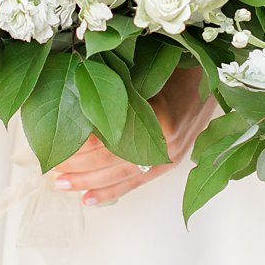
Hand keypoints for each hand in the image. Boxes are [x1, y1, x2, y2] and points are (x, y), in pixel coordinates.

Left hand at [52, 68, 215, 206]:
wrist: (212, 78)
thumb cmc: (178, 66)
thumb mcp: (148, 69)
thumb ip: (120, 89)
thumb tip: (76, 98)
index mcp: (159, 115)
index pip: (112, 136)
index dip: (83, 144)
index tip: (58, 145)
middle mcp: (166, 141)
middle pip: (114, 158)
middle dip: (81, 167)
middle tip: (52, 170)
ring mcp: (170, 155)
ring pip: (123, 174)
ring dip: (90, 182)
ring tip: (62, 186)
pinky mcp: (170, 163)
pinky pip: (137, 182)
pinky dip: (112, 192)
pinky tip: (89, 199)